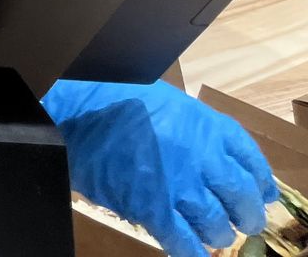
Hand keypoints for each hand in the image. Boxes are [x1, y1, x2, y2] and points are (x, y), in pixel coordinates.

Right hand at [44, 79, 274, 256]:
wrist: (75, 112)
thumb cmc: (117, 99)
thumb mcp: (170, 103)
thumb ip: (202, 130)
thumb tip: (230, 164)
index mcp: (208, 126)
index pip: (251, 160)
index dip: (261, 181)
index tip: (263, 193)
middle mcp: (202, 156)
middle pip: (241, 196)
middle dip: (247, 215)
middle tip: (244, 222)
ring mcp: (178, 185)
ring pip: (215, 224)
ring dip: (218, 234)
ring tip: (214, 235)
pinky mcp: (151, 208)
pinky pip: (182, 241)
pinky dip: (192, 252)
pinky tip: (194, 254)